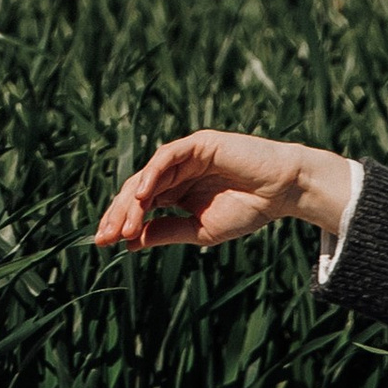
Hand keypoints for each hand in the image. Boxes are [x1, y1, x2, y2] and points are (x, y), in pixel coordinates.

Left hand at [93, 131, 353, 252]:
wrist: (282, 192)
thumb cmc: (248, 210)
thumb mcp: (200, 230)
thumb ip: (166, 232)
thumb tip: (129, 243)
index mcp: (177, 193)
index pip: (140, 206)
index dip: (122, 222)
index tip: (105, 244)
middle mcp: (177, 173)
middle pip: (137, 191)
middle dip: (119, 214)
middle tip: (104, 236)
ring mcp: (186, 157)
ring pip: (148, 176)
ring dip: (133, 201)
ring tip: (124, 225)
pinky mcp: (198, 143)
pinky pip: (168, 156)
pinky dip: (153, 174)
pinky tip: (142, 196)